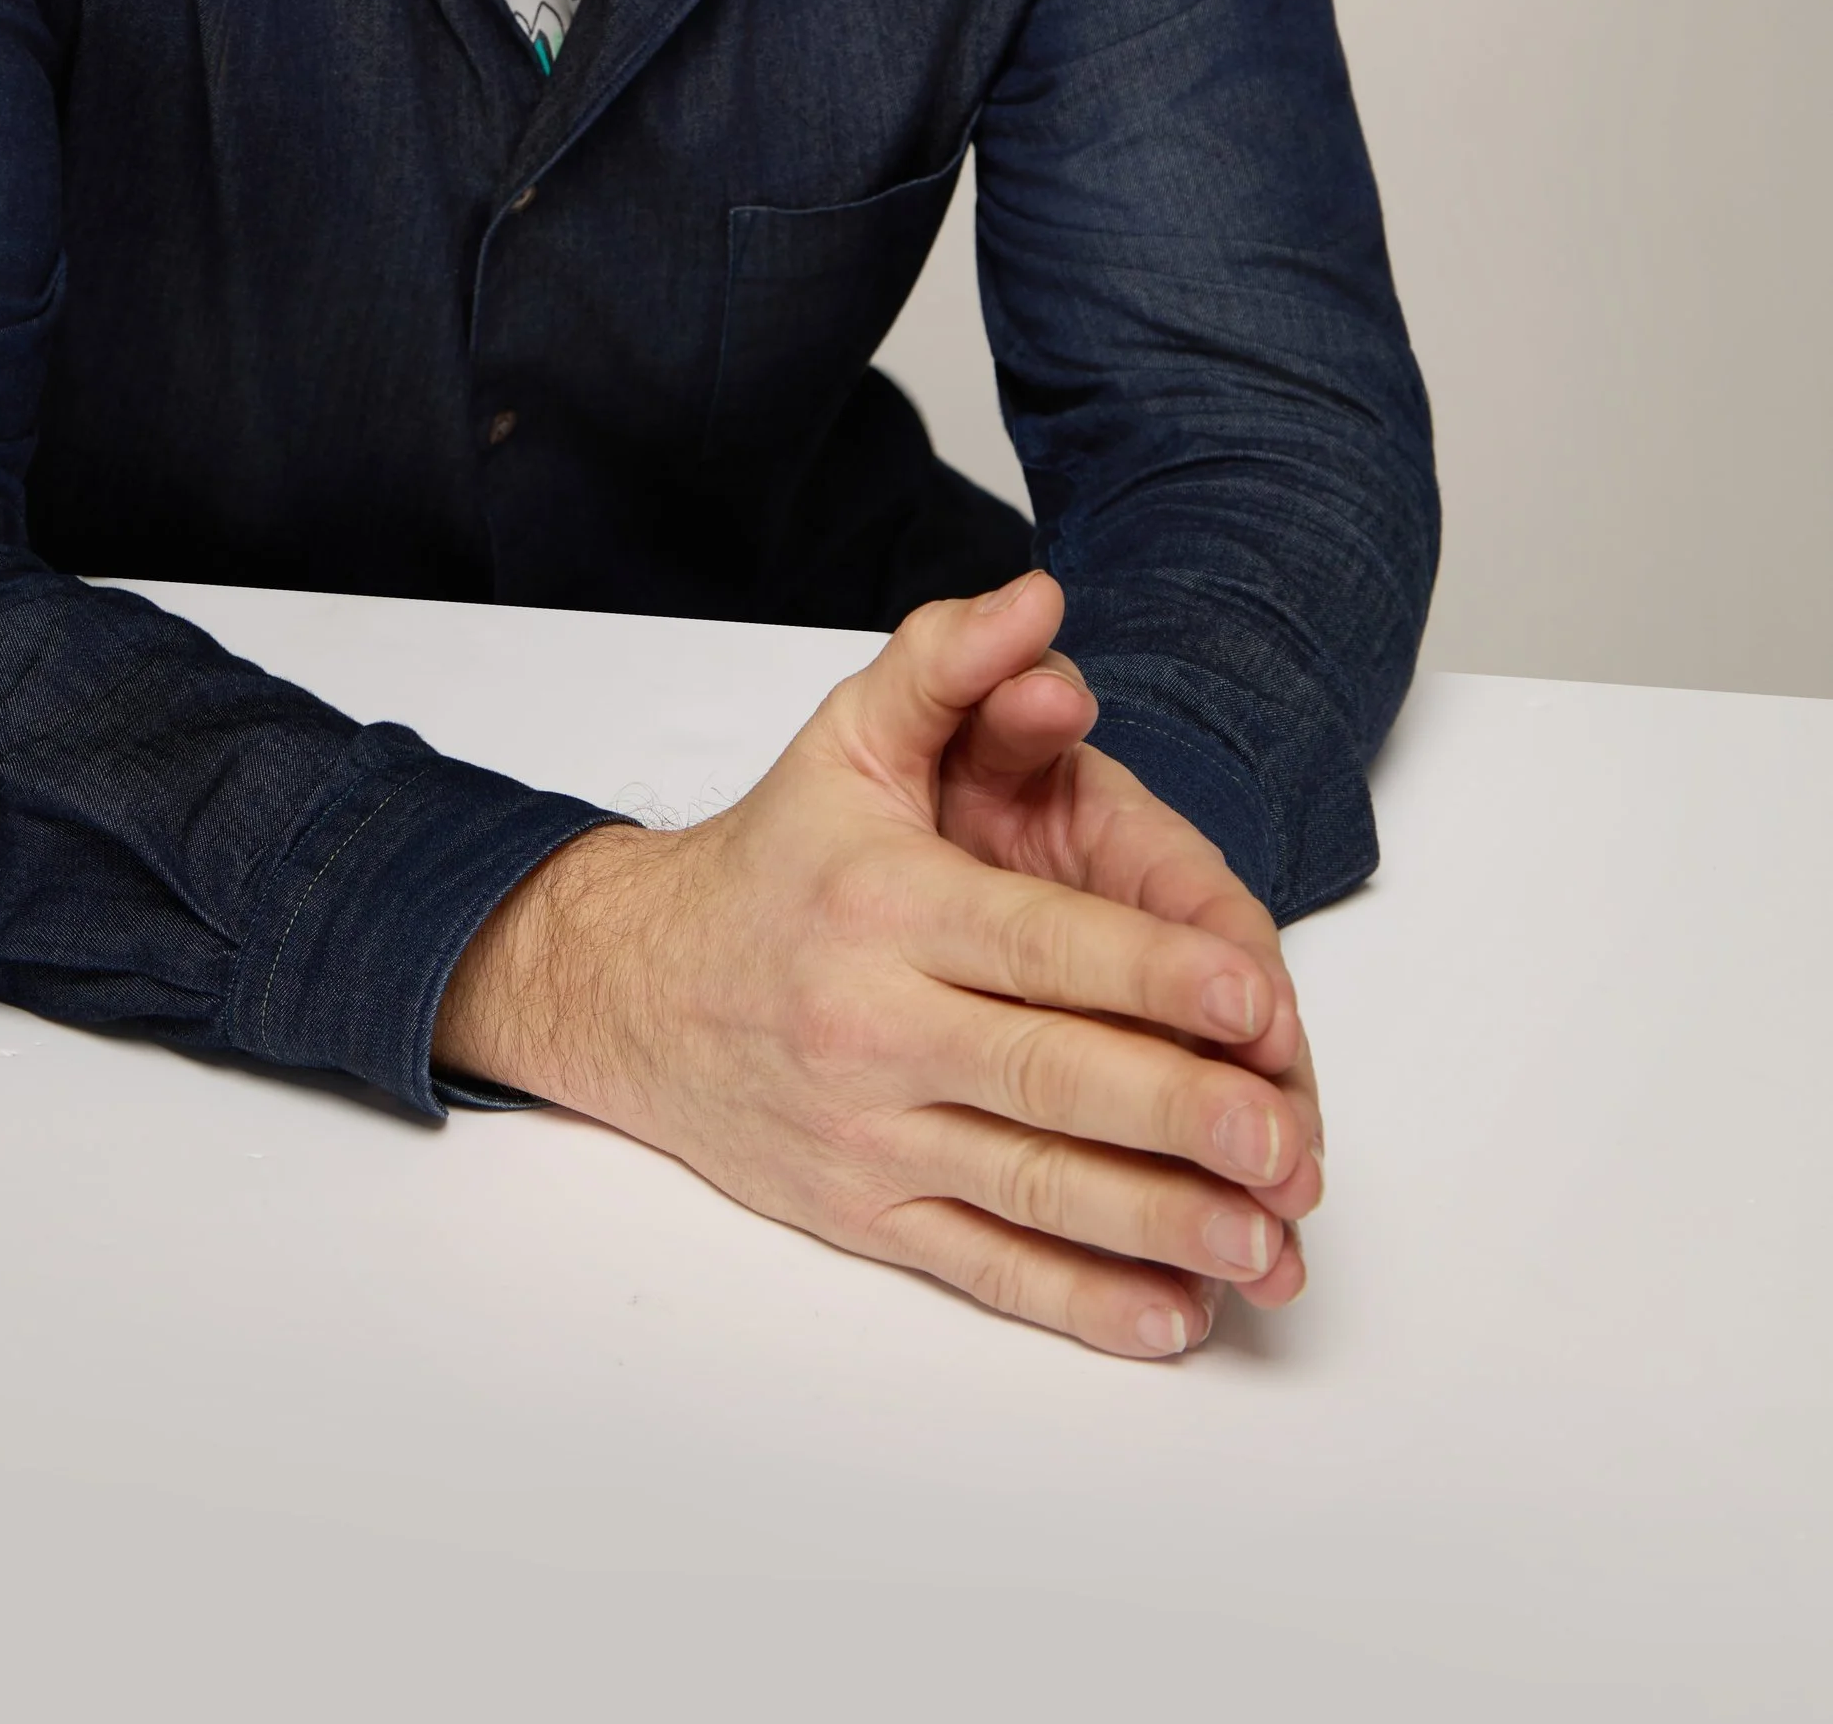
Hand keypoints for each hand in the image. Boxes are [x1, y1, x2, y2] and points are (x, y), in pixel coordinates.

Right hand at [434, 570, 1321, 1357]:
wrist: (632, 989)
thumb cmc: (774, 860)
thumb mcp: (848, 736)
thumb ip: (949, 661)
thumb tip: (1042, 601)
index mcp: (885, 906)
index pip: (1037, 945)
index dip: (1147, 973)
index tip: (1250, 997)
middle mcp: (873, 1025)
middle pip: (1047, 1078)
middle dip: (1179, 1114)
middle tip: (1287, 1143)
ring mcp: (870, 1133)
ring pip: (1029, 1190)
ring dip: (1154, 1224)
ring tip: (1261, 1242)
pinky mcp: (869, 1213)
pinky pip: (984, 1267)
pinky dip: (1080, 1303)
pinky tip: (1171, 1317)